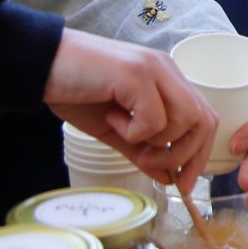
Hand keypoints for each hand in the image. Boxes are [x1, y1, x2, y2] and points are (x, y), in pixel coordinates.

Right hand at [43, 29, 218, 191]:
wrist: (42, 64)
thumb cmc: (77, 92)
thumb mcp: (115, 129)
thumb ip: (143, 151)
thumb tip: (168, 177)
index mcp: (167, 80)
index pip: (205, 119)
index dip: (199, 155)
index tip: (182, 184)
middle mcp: (167, 70)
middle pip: (204, 121)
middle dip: (183, 155)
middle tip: (150, 163)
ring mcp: (154, 69)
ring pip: (185, 119)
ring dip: (158, 143)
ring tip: (125, 135)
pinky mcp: (136, 74)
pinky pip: (154, 118)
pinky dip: (134, 132)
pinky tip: (111, 118)